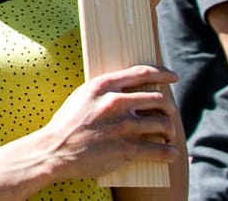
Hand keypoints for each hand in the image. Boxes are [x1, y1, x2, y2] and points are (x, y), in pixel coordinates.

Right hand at [31, 64, 180, 183]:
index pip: (142, 73)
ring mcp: (123, 126)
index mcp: (104, 86)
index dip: (162, 74)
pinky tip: (170, 153)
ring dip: (170, 131)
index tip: (173, 77)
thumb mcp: (82, 96)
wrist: (54, 150)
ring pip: (164, 124)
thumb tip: (126, 89)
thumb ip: (104, 90)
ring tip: (167, 136)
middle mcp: (116, 103)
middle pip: (159, 99)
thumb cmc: (66, 124)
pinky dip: (169, 153)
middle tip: (168, 115)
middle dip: (168, 108)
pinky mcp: (128, 149)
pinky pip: (161, 150)